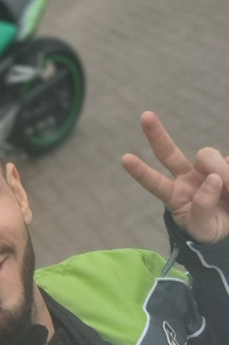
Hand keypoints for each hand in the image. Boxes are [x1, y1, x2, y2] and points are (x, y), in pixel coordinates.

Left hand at [121, 111, 228, 242]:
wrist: (228, 226)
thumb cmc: (209, 228)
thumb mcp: (203, 228)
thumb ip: (203, 208)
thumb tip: (213, 180)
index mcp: (174, 195)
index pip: (155, 183)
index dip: (140, 172)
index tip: (124, 159)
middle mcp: (186, 177)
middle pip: (169, 153)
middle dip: (156, 135)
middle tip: (145, 116)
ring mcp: (205, 169)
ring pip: (207, 156)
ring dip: (222, 171)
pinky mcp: (224, 164)